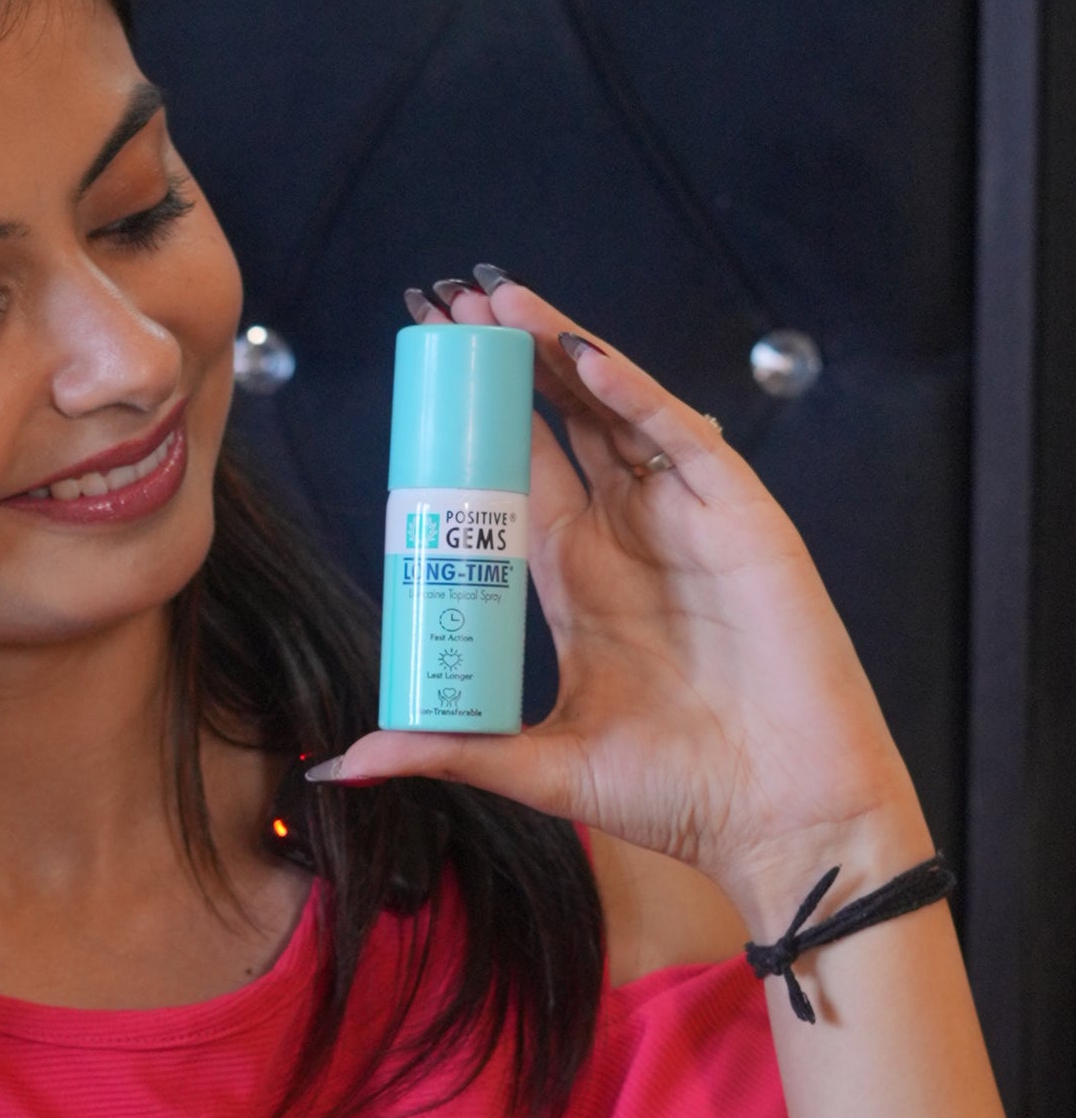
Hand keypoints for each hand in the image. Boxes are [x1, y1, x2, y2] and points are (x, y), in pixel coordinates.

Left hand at [314, 273, 928, 940]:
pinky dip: (632, 393)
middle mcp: (624, 534)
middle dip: (502, 361)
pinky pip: (680, 439)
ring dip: (554, 349)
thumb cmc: (678, 793)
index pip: (510, 475)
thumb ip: (447, 751)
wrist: (778, 820)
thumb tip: (340, 762)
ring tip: (494, 298)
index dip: (467, 423)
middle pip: (556, 421)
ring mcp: (681, 519)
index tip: (417, 374)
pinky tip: (580, 356)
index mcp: (574, 576)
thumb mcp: (538, 766)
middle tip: (442, 303)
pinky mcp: (739, 518)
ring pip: (611, 407)